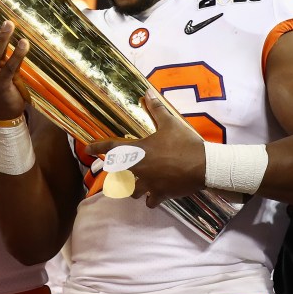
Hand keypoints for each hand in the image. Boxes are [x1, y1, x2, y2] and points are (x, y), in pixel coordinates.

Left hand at [86, 89, 205, 207]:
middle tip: (120, 169)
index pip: (112, 147)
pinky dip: (150, 199)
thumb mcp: (170, 123)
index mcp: (139, 151)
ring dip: (131, 187)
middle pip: (119, 174)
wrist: (205, 166)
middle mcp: (140, 169)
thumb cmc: (185, 143)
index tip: (87, 148)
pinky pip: (150, 201)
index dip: (98, 147)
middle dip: (117, 172)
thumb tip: (148, 92)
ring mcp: (150, 184)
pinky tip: (153, 195)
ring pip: (132, 191)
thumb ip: (156, 109)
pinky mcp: (161, 194)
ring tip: (135, 183)